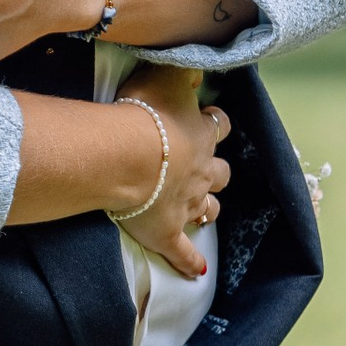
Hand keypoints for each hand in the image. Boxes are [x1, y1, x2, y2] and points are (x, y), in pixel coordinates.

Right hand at [117, 62, 227, 282]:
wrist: (124, 155)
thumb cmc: (142, 111)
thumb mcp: (165, 77)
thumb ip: (181, 74)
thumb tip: (194, 73)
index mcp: (202, 134)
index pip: (218, 127)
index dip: (213, 124)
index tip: (206, 120)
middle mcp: (202, 170)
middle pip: (220, 173)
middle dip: (215, 170)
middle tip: (202, 167)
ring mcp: (187, 204)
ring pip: (209, 209)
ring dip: (208, 208)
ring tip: (202, 209)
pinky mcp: (168, 232)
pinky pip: (184, 252)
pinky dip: (191, 262)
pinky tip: (196, 272)